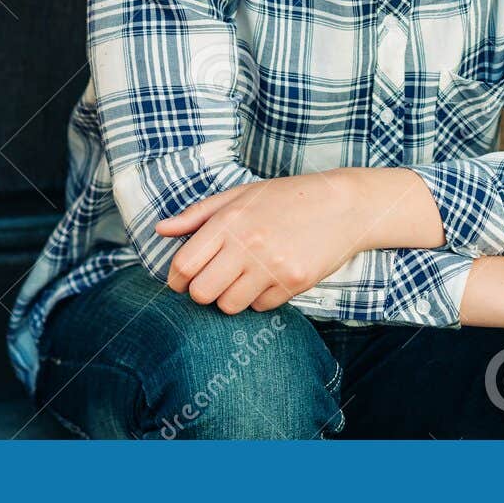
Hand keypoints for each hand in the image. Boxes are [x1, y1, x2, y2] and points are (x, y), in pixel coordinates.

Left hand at [154, 172, 363, 314]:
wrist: (343, 205)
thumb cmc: (287, 197)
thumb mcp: (240, 195)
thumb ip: (197, 214)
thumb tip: (159, 230)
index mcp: (229, 221)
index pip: (184, 265)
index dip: (176, 278)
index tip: (183, 278)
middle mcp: (248, 244)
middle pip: (201, 293)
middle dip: (201, 291)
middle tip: (213, 280)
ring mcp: (272, 266)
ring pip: (228, 306)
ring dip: (230, 297)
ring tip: (243, 277)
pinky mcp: (294, 282)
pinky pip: (260, 307)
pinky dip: (259, 298)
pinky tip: (269, 276)